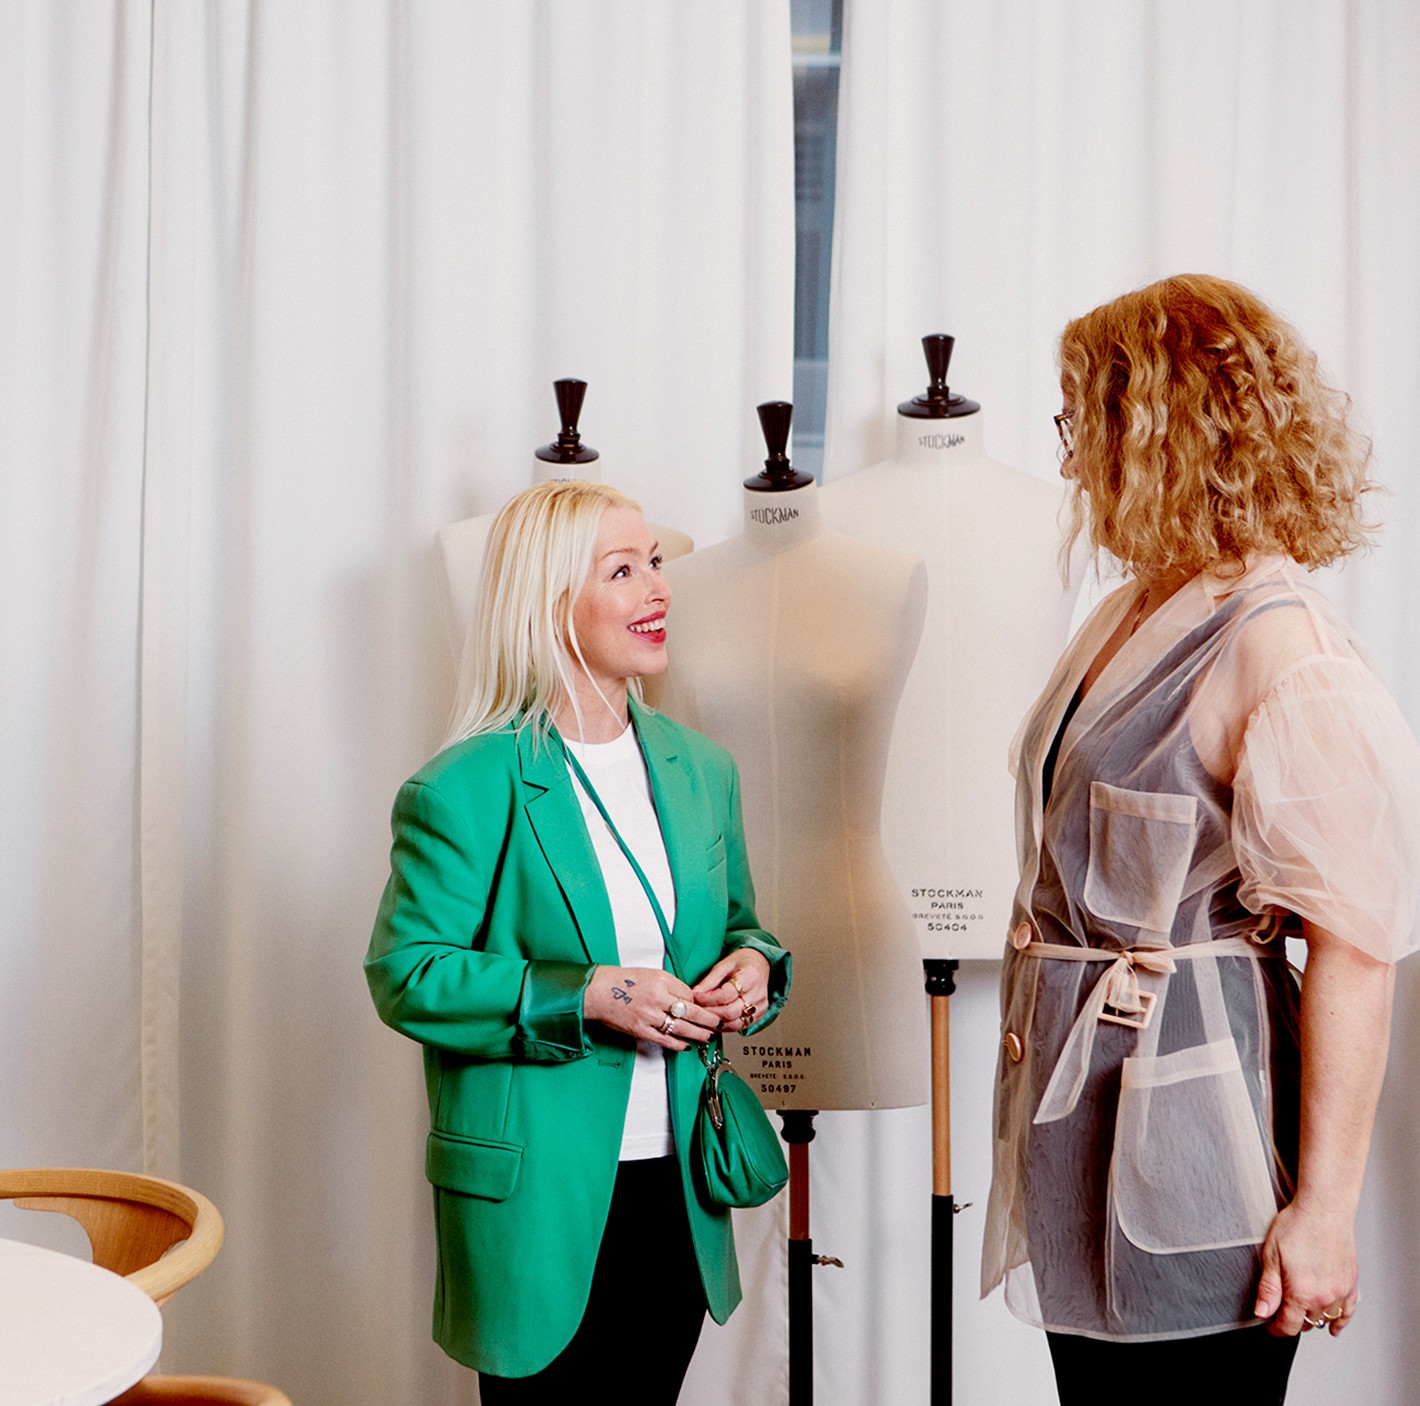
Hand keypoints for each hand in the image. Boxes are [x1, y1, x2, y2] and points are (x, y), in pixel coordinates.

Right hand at [583, 966, 719, 1049]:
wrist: (597, 992)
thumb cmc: (620, 980)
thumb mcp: (649, 974)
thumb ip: (667, 984)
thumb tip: (684, 997)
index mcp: (660, 980)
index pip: (688, 993)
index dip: (697, 1001)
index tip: (702, 1005)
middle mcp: (657, 997)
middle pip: (691, 1010)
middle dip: (707, 1018)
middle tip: (717, 1022)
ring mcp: (649, 1015)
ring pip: (681, 1027)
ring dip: (697, 1033)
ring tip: (707, 1036)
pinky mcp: (641, 1030)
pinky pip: (664, 1039)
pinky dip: (677, 1044)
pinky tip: (686, 1045)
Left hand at [692, 950, 770, 1032]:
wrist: (759, 965)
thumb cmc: (742, 963)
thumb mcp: (723, 965)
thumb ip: (709, 981)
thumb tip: (694, 995)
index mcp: (751, 976)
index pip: (726, 994)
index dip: (708, 998)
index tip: (695, 997)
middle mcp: (758, 994)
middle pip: (731, 1012)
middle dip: (710, 1013)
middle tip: (697, 1009)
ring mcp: (760, 1007)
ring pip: (735, 1024)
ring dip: (716, 1022)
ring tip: (704, 1016)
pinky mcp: (758, 1016)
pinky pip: (739, 1027)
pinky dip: (725, 1026)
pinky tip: (715, 1020)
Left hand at [1254, 1198, 1358, 1336]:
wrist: (1324, 1210)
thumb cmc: (1297, 1226)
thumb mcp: (1271, 1255)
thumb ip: (1268, 1288)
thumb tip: (1262, 1313)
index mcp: (1301, 1293)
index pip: (1289, 1326)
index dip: (1276, 1328)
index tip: (1270, 1324)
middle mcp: (1323, 1298)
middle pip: (1306, 1324)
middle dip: (1292, 1320)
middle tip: (1281, 1311)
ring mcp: (1339, 1293)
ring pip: (1324, 1319)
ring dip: (1312, 1319)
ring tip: (1300, 1312)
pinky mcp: (1350, 1284)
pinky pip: (1348, 1313)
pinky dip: (1340, 1322)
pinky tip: (1334, 1327)